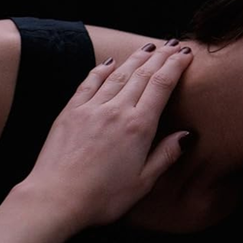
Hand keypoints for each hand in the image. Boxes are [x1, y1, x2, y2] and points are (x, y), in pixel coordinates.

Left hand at [17, 42, 192, 228]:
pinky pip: (89, 83)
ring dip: (136, 58)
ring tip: (148, 46)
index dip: (176, 66)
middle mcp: (116, 110)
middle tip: (174, 44)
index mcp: (139, 126)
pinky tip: (110, 62)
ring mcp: (91, 108)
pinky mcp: (71, 112)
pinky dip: (101, 70)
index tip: (186, 55)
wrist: (55, 198)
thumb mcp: (144, 181)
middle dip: (161, 56)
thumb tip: (187, 135)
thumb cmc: (103, 196)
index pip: (162, 85)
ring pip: (119, 74)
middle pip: (143, 74)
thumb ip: (166, 155)